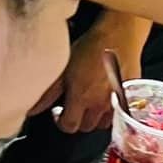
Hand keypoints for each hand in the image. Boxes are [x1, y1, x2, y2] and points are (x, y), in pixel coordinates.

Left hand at [56, 15, 149, 134]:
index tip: (59, 112)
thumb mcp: (63, 68)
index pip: (68, 126)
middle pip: (86, 128)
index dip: (60, 121)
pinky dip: (110, 111)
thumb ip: (48, 93)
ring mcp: (116, 103)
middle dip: (77, 120)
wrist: (119, 34)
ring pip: (103, 124)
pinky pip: (118, 113)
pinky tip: (105, 97)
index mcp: (81, 98)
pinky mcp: (129, 97)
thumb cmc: (92, 47)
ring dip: (94, 117)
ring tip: (90, 102)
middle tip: (74, 105)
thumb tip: (33, 109)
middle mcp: (99, 105)